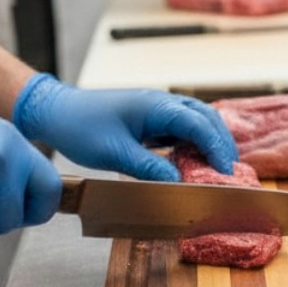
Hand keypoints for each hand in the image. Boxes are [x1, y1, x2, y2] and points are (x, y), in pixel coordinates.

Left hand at [12, 74, 237, 180]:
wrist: (56, 111)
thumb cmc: (81, 128)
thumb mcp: (115, 154)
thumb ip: (150, 168)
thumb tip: (179, 183)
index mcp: (156, 106)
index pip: (199, 125)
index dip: (217, 149)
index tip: (226, 172)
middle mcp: (162, 103)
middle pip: (206, 118)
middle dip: (222, 144)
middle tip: (230, 172)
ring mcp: (157, 108)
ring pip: (197, 121)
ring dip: (210, 142)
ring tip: (218, 168)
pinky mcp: (151, 117)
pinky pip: (182, 127)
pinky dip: (194, 142)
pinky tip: (193, 161)